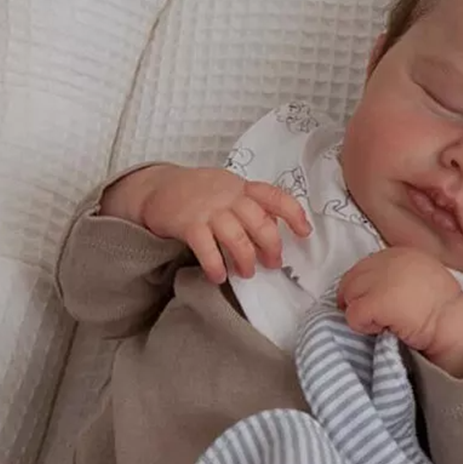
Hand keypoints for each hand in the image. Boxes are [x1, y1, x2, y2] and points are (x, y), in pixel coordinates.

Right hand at [101, 164, 310, 283]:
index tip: (305, 232)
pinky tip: (219, 277)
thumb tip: (274, 231)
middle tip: (273, 264)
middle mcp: (229, 196)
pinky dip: (216, 266)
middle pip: (259, 222)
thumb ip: (249, 206)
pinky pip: (207, 249)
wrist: (157, 187)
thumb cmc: (199, 193)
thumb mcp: (228, 190)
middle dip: (271, 246)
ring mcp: (209, 210)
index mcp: (243, 188)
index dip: (294, 214)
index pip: (275, 197)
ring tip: (246, 273)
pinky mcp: (188, 224)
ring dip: (245, 260)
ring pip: (237, 237)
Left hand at [337, 247, 462, 376]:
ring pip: (349, 295)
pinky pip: (353, 315)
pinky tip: (381, 329)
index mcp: (401, 253)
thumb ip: (397, 275)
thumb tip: (373, 288)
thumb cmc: (442, 307)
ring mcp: (381, 279)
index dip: (361, 285)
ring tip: (379, 323)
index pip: (365, 266)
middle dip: (354, 298)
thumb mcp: (422, 276)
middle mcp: (388, 260)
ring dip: (359, 312)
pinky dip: (362, 326)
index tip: (366, 300)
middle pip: (352, 278)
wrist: (455, 322)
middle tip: (367, 317)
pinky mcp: (376, 302)